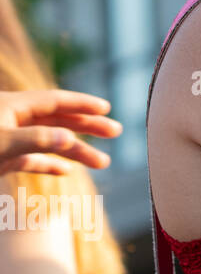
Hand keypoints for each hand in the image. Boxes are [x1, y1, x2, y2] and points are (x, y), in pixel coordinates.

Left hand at [0, 89, 120, 175]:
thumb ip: (35, 139)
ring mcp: (8, 141)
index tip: (106, 108)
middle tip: (116, 131)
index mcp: (11, 106)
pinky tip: (66, 171)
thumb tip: (70, 138)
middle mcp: (11, 120)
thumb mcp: (2, 143)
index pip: (54, 101)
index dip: (81, 103)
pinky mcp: (2, 160)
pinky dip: (49, 164)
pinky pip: (31, 160)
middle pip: (57, 120)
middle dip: (87, 125)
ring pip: (48, 142)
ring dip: (75, 151)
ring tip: (103, 162)